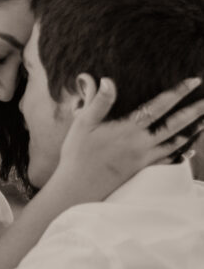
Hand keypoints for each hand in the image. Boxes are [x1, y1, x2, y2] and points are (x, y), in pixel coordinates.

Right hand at [54, 76, 203, 201]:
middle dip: (194, 112)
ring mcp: (143, 159)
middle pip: (174, 126)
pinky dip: (182, 154)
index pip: (158, 107)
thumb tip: (109, 80)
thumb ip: (98, 101)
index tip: (194, 81)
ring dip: (192, 132)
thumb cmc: (77, 154)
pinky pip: (168, 161)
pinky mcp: (141, 171)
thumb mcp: (83, 124)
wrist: (77, 188)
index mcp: (127, 129)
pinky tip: (190, 150)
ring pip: (175, 144)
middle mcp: (140, 144)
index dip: (177, 93)